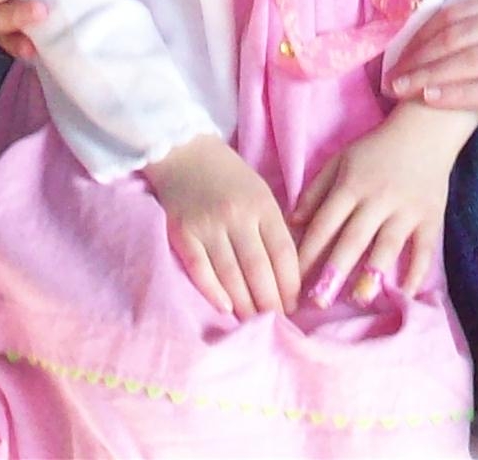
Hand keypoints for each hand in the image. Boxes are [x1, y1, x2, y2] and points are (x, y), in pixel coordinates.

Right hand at [144, 135, 303, 319]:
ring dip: (245, 304)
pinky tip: (226, 308)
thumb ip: (273, 228)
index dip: (291, 284)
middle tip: (277, 322)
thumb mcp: (260, 193)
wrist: (184, 154)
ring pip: (231, 275)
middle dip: (270, 302)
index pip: (283, 252)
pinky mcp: (182, 234)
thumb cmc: (229, 178)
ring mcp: (208, 225)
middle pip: (258, 268)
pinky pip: (200, 271)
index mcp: (262, 204)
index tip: (295, 306)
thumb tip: (288, 274)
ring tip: (255, 322)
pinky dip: (214, 292)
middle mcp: (236, 215)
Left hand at [291, 103, 469, 304]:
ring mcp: (407, 208)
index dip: (307, 254)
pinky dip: (417, 271)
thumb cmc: (377, 148)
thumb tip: (292, 223)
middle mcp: (378, 198)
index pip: (325, 224)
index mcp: (351, 185)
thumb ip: (316, 191)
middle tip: (317, 303)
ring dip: (372, 273)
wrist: (426, 128)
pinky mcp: (431, 215)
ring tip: (358, 301)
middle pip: (353, 238)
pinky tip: (406, 294)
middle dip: (334, 271)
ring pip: (388, 245)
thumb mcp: (341, 160)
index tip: (291, 281)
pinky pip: (424, 247)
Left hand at [380, 0, 477, 126]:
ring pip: (473, 57)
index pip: (462, 9)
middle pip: (460, 31)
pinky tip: (433, 96)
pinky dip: (460, 91)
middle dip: (417, 53)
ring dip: (428, 73)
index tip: (398, 50)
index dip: (425, 30)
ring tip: (398, 87)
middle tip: (386, 74)